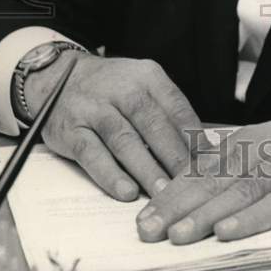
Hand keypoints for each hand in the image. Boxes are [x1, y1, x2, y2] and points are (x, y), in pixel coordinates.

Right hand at [24, 52, 205, 201]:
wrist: (59, 76)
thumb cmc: (112, 89)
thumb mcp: (144, 87)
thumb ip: (170, 114)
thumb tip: (204, 150)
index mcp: (148, 78)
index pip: (178, 109)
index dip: (196, 139)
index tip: (211, 165)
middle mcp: (123, 90)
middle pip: (155, 126)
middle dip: (176, 158)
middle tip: (193, 185)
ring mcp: (95, 109)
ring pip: (125, 141)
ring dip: (147, 170)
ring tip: (164, 194)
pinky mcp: (71, 130)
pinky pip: (92, 154)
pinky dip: (110, 174)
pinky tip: (126, 191)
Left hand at [136, 99, 270, 243]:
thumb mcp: (268, 148)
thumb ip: (236, 166)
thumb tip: (193, 187)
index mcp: (245, 144)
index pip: (200, 171)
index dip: (169, 195)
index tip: (141, 217)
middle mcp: (260, 152)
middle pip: (212, 182)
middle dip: (175, 207)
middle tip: (145, 231)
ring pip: (239, 192)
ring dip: (206, 214)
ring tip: (177, 235)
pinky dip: (253, 218)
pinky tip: (230, 231)